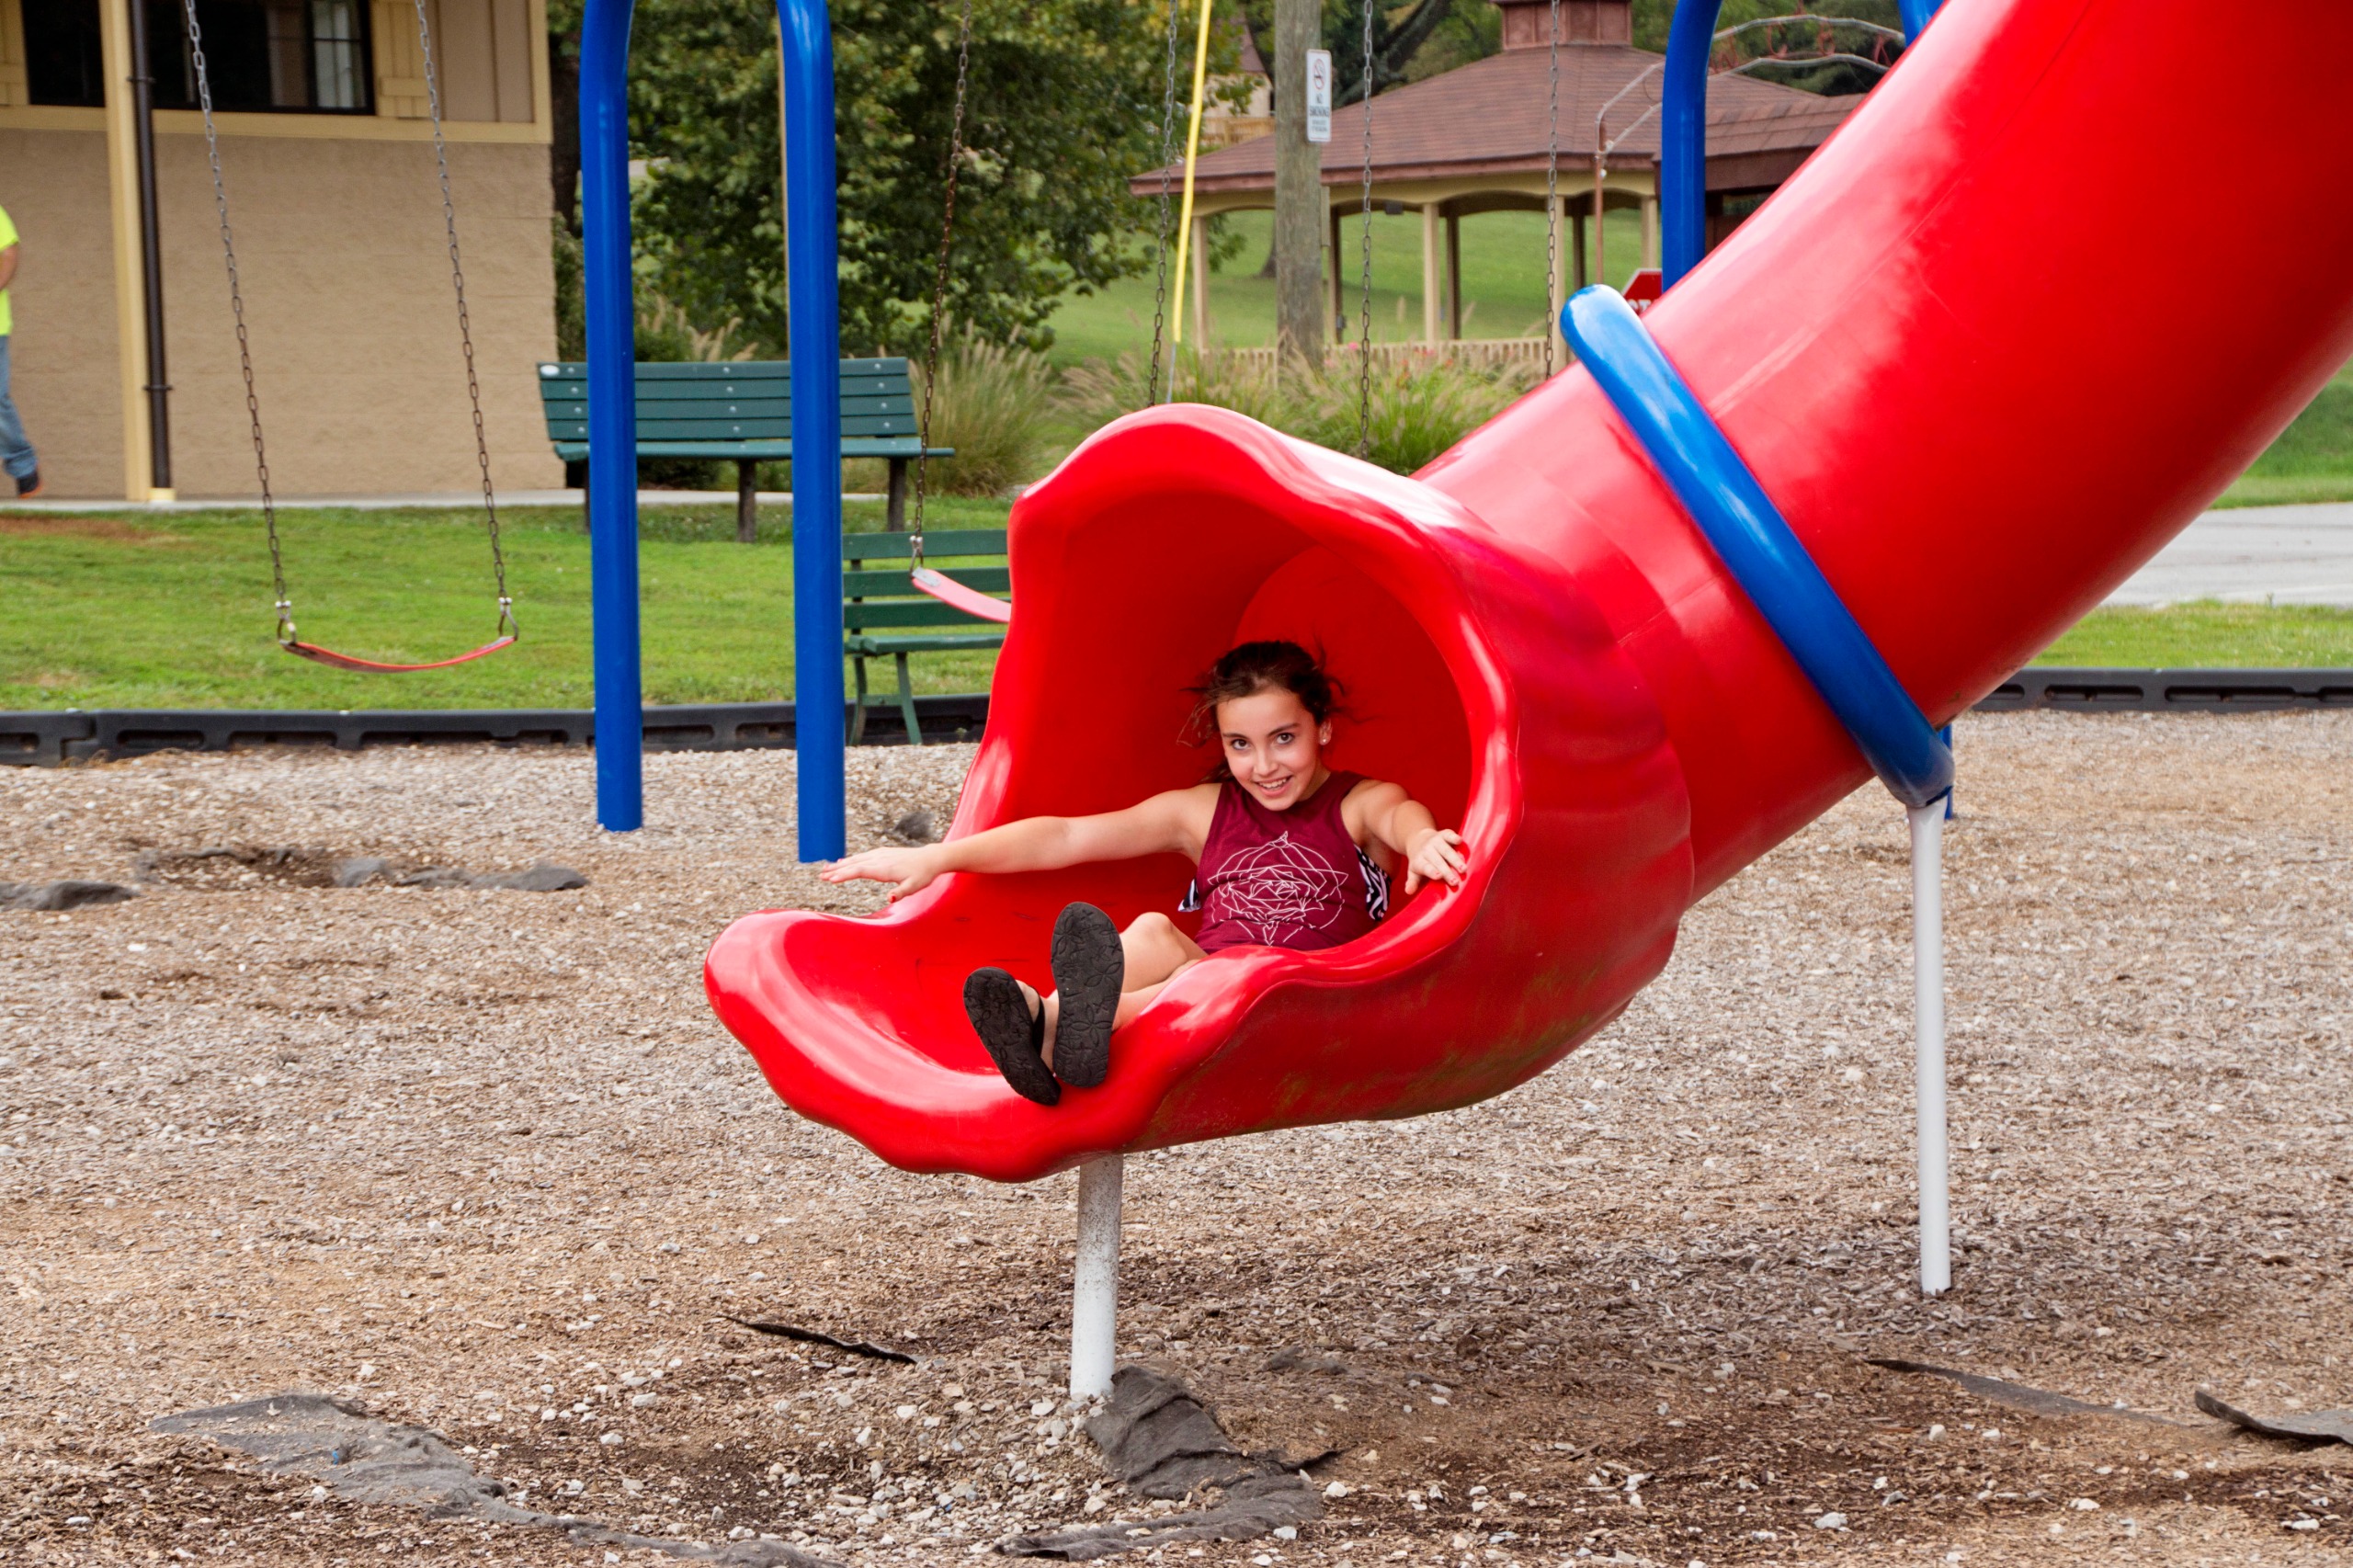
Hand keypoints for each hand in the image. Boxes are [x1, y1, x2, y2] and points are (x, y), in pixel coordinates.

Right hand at [820, 844, 946, 899]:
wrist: (931, 859)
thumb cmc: (923, 875)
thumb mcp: (914, 887)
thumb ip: (901, 893)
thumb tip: (889, 898)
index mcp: (885, 868)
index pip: (860, 871)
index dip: (844, 875)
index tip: (831, 880)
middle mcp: (880, 859)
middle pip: (854, 864)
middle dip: (837, 870)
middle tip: (821, 876)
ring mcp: (880, 855)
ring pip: (856, 860)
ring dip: (840, 865)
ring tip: (825, 870)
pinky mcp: (882, 853)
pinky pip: (862, 857)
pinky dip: (850, 860)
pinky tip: (842, 863)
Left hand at [1402, 827, 1467, 894]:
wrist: (1418, 839)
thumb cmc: (1419, 861)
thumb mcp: (1413, 872)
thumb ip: (1412, 882)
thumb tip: (1408, 891)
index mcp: (1419, 861)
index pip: (1425, 867)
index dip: (1431, 871)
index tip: (1438, 876)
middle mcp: (1426, 850)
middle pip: (1438, 861)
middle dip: (1447, 871)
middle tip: (1455, 881)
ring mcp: (1435, 841)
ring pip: (1446, 850)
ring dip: (1455, 859)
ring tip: (1463, 869)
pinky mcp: (1443, 834)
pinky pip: (1448, 835)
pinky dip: (1453, 837)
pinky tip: (1459, 840)